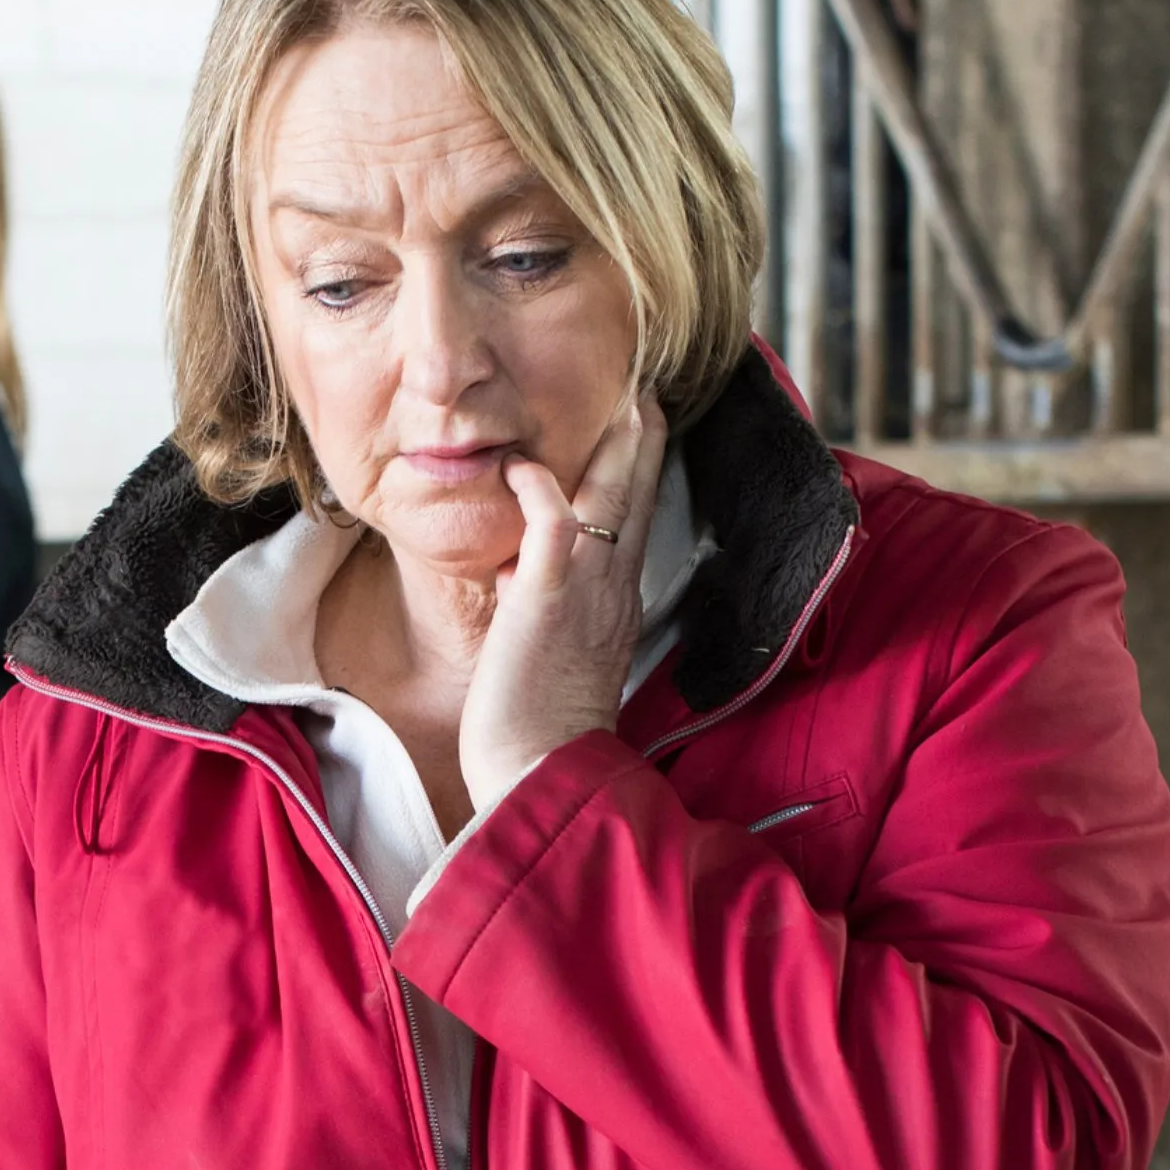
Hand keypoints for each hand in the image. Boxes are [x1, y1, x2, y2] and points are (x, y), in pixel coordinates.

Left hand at [458, 392, 668, 806]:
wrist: (542, 773)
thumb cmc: (538, 730)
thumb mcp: (549, 654)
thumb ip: (543, 607)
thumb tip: (519, 576)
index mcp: (615, 606)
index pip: (632, 527)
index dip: (639, 479)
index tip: (643, 437)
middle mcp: (610, 592)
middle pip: (636, 502)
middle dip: (644, 445)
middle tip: (650, 396)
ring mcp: (584, 593)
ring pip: (610, 502)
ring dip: (617, 448)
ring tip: (628, 401)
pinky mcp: (545, 600)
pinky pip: (552, 529)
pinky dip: (541, 491)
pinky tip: (526, 464)